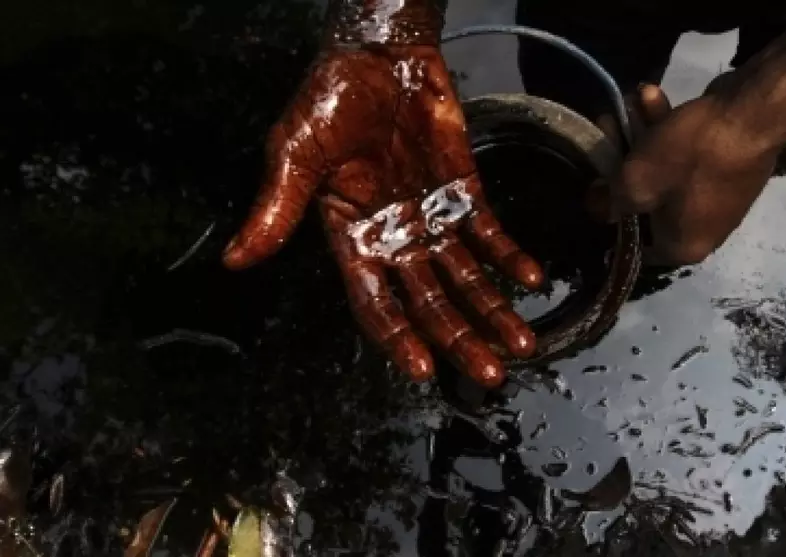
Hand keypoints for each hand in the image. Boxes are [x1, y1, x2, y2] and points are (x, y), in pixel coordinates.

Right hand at [222, 44, 542, 386]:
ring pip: (466, 278)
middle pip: (431, 302)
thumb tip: (234, 258)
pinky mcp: (464, 192)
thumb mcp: (296, 153)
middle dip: (460, 339)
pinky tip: (531, 277)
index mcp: (353, 239)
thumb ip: (276, 209)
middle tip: (489, 374)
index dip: (398, 337)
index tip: (423, 369)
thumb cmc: (330, 99)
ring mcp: (433, 218)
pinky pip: (490, 233)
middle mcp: (396, 239)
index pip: (376, 303)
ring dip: (493, 311)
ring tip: (521, 345)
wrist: (379, 54)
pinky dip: (510, 256)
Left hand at [601, 84, 781, 266]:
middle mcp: (704, 230)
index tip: (595, 190)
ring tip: (629, 104)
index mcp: (683, 247)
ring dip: (643, 135)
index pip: (636, 247)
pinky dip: (668, 128)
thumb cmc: (692, 157)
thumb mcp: (636, 180)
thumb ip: (610, 200)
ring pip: (665, 170)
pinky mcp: (727, 166)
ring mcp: (718, 197)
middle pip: (647, 201)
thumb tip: (598, 208)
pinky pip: (687, 154)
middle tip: (608, 129)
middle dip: (624, 161)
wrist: (755, 112)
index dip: (611, 218)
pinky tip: (653, 96)